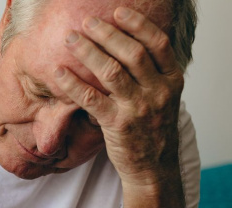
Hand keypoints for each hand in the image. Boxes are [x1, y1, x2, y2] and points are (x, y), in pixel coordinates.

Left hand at [54, 7, 184, 187]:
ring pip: (111, 72)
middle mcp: (158, 92)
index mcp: (172, 81)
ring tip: (71, 39)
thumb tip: (125, 45)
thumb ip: (151, 74)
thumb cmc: (152, 129)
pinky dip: (72, 83)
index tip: (119, 11)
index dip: (138, 24)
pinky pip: (90, 99)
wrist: (153, 168)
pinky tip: (58, 72)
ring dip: (88, 52)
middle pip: (132, 54)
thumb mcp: (163, 98)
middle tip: (87, 22)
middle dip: (107, 34)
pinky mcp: (116, 125)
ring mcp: (138, 109)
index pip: (158, 44)